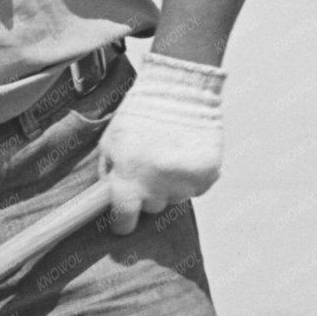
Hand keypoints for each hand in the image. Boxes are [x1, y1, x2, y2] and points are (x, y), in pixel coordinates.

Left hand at [98, 54, 224, 234]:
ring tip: (167, 156)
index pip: (124, 218)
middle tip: (147, 168)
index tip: (122, 223)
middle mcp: (158, 184)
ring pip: (175, 198)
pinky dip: (191, 177)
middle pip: (151, 207)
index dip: (122, 223)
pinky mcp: (208, 174)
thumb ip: (108, 174)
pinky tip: (185, 155)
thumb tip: (109, 200)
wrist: (178, 92)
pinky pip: (196, 188)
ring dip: (170, 185)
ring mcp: (185, 180)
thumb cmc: (138, 116)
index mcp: (129, 177)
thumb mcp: (109, 144)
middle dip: (147, 193)